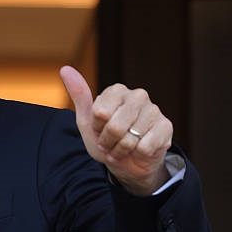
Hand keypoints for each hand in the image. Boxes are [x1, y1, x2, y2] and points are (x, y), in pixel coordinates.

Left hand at [60, 65, 172, 195]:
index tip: (99, 128)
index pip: (100, 112)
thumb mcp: (87, 120)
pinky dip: (138, 154)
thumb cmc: (104, 138)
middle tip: (110, 142)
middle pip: (115, 126)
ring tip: (123, 147)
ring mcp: (154, 110)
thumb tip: (65, 69)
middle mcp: (137, 95)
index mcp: (116, 90)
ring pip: (131, 138)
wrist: (127, 162)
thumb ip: (79, 95)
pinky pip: (145, 146)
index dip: (97, 127)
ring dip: (122, 150)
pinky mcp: (166, 126)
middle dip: (108, 141)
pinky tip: (138, 151)